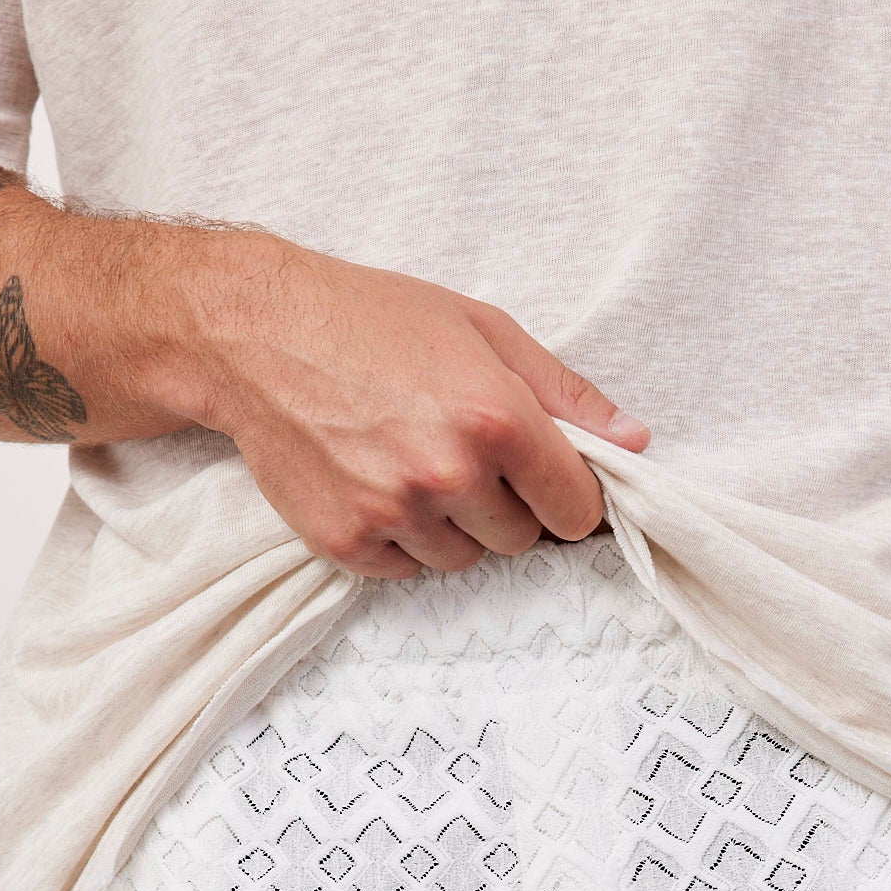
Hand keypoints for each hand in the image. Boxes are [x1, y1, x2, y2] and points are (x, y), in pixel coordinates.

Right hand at [178, 234, 650, 577]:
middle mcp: (448, 474)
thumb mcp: (483, 330)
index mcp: (496, 419)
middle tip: (459, 451)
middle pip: (521, 540)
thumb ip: (565, 394)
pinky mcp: (348, 543)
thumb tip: (635, 441)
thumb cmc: (373, 319)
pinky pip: (407, 570)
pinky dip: (401, 539)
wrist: (255, 333)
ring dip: (452, 525)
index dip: (568, 497)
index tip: (547, 480)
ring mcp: (395, 514)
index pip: (576, 510)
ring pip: (464, 559)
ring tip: (410, 461)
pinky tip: (374, 481)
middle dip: (505, 505)